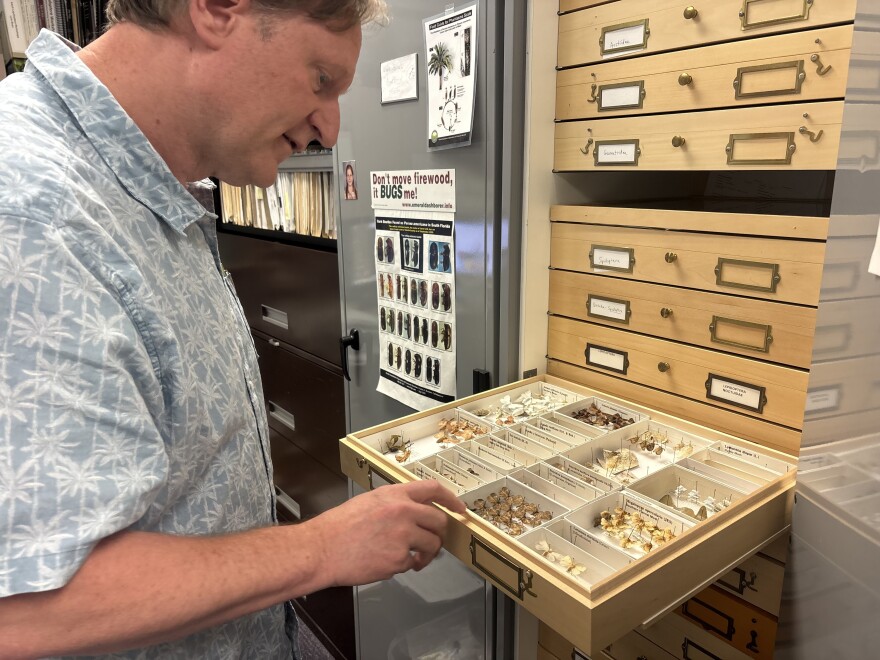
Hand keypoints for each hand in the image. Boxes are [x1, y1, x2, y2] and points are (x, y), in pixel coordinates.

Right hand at [305, 480, 465, 585]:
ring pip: (431, 545)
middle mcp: (403, 512)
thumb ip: (395, 503)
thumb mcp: (370, 501)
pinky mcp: (399, 559)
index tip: (460, 509)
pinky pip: (412, 563)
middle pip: (439, 521)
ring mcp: (403, 536)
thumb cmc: (340, 526)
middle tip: (433, 541)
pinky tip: (389, 562)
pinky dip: (406, 566)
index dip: (451, 499)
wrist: (322, 549)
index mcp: (395, 495)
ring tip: (414, 558)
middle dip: (440, 534)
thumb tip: (416, 511)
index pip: (433, 489)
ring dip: (426, 554)